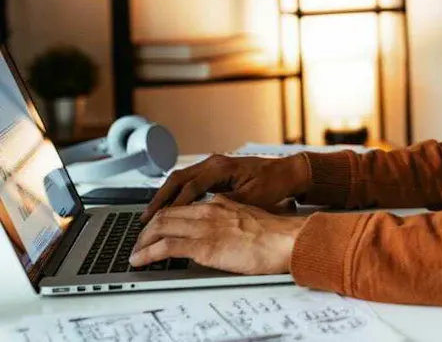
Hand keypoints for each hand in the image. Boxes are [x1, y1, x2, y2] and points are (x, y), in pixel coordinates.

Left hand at [129, 195, 306, 274]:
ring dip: (142, 240)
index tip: (154, 226)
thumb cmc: (274, 232)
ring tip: (135, 252)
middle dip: (147, 227)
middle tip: (138, 240)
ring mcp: (205, 226)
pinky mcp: (204, 245)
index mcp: (220, 202)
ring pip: (161, 227)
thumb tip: (221, 224)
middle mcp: (209, 209)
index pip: (182, 204)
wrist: (286, 238)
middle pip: (166, 212)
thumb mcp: (248, 215)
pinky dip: (147, 253)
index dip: (163, 215)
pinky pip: (166, 247)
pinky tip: (139, 260)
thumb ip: (230, 215)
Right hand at [141, 153, 309, 223]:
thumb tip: (207, 214)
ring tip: (151, 215)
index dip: (175, 205)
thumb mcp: (253, 197)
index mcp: (221, 167)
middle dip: (160, 198)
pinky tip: (171, 208)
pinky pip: (190, 181)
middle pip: (178, 178)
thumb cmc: (274, 182)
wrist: (288, 171)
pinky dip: (177, 193)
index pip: (191, 187)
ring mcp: (214, 165)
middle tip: (145, 218)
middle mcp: (214, 162)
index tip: (161, 222)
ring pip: (181, 179)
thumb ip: (230, 204)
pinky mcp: (216, 172)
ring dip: (166, 195)